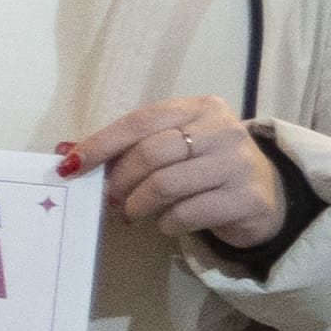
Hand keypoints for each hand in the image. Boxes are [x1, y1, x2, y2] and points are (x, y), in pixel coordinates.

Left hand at [72, 92, 291, 251]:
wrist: (264, 196)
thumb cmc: (205, 168)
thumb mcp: (174, 146)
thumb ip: (128, 147)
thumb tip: (66, 152)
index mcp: (200, 107)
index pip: (141, 120)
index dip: (103, 143)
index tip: (71, 164)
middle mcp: (223, 130)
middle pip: (151, 153)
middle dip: (120, 180)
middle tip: (109, 198)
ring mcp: (237, 164)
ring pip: (165, 184)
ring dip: (137, 204)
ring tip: (132, 212)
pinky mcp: (245, 199)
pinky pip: (186, 213)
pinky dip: (166, 222)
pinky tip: (167, 222)